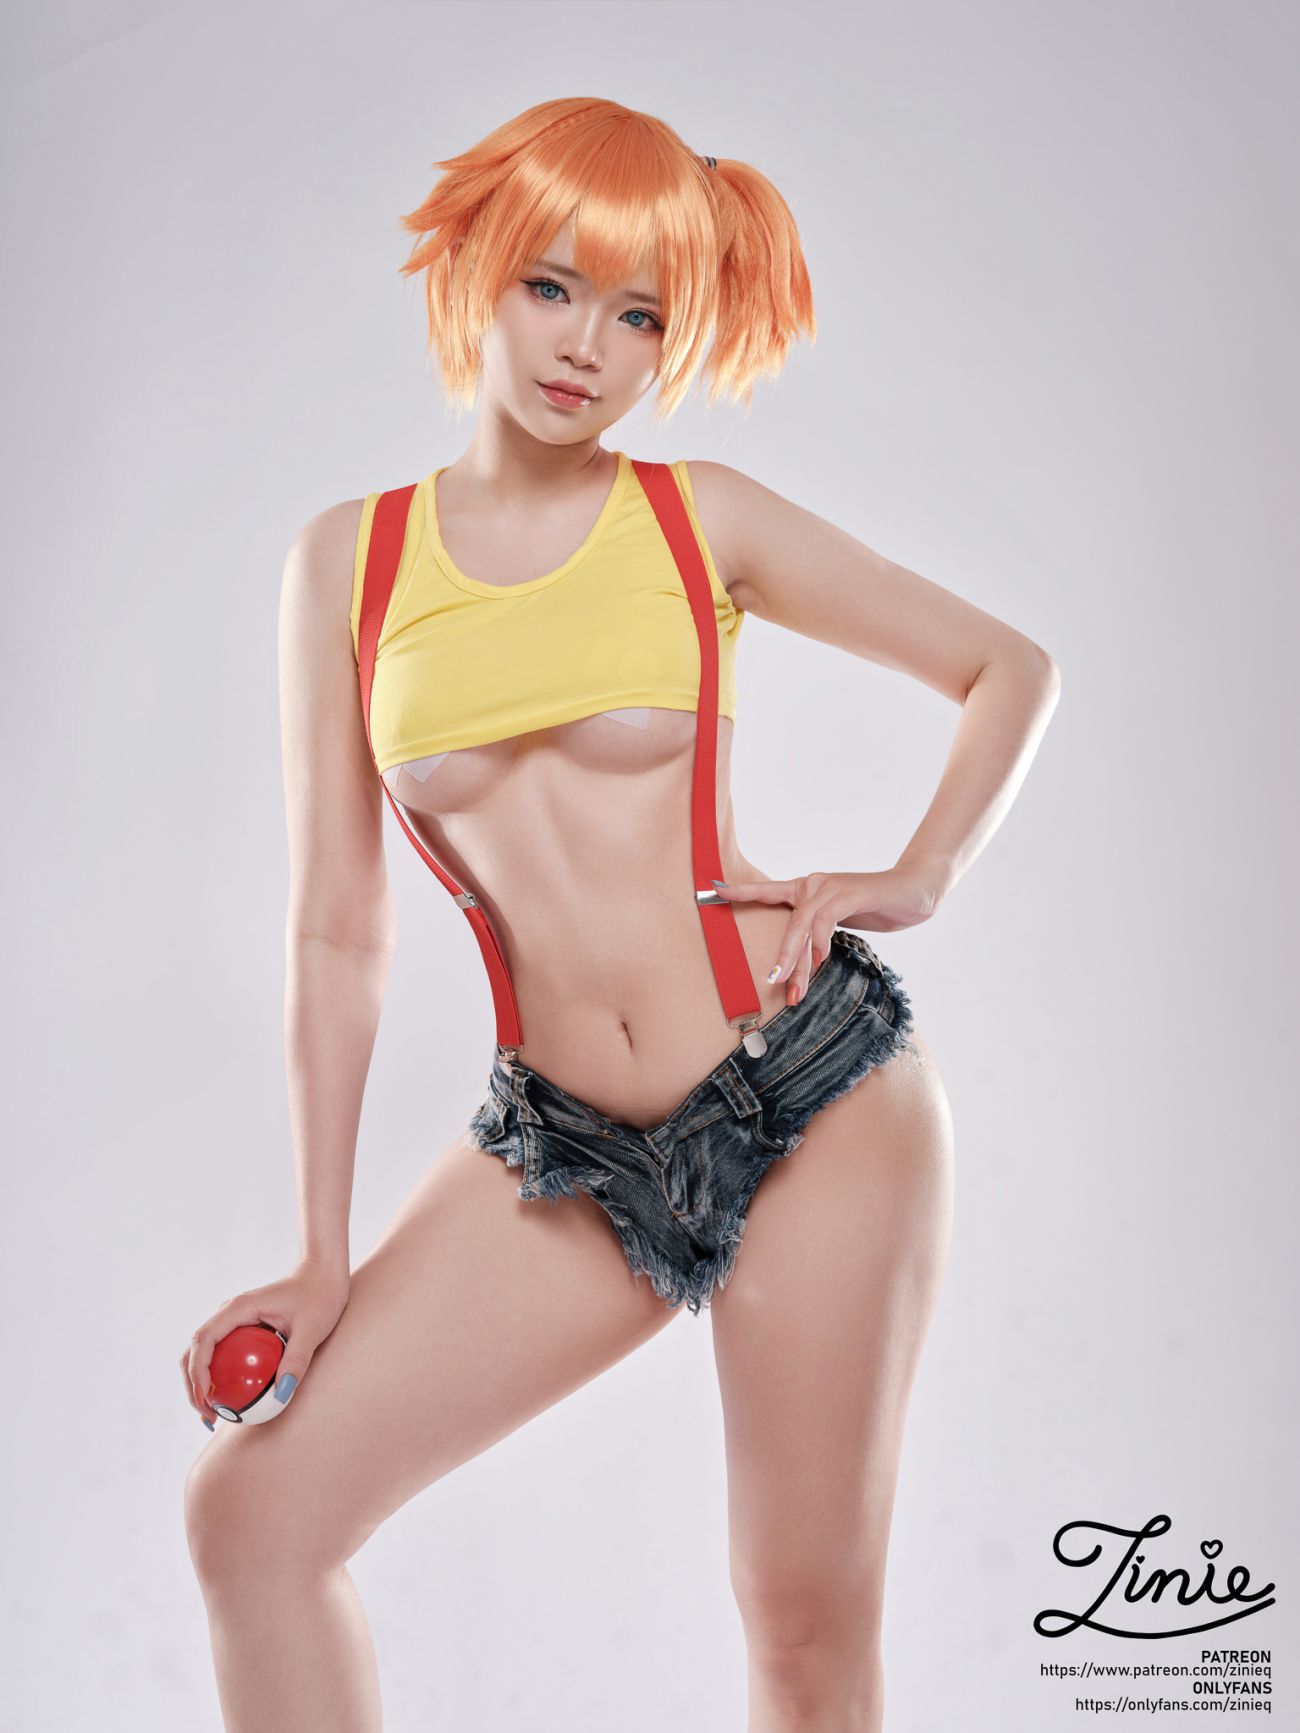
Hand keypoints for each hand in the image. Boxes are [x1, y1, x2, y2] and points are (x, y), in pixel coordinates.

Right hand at [180, 1255, 350, 1428]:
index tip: (206, 1399)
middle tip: (208, 1416)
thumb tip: (281, 1395)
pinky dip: (220, 1376)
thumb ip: (296, 1360)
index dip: (197, 1371)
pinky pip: (223, 1353)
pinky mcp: (243, 1327)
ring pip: (205, 1352)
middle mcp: (230, 1312)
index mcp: (240, 1308)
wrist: (324, 1273)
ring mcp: (235, 1319)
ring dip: (201, 1382)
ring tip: (214, 1414)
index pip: (204, 1340)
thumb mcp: (312, 1329)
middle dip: (193, 1384)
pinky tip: (234, 1398)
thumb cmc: (320, 1295)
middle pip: (196, 1349)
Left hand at [712, 865, 944, 1005]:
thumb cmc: (878, 907)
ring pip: (802, 926)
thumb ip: (820, 933)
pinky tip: (821, 961)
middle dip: (780, 959)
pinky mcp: (849, 893)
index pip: (768, 891)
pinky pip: (824, 920)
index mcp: (807, 890)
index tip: (710, 891)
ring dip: (798, 961)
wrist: (916, 890)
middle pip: (786, 924)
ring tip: (794, 989)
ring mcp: (829, 887)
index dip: (740, 892)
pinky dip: (820, 942)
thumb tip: (804, 959)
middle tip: (771, 986)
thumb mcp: (842, 921)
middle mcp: (813, 885)